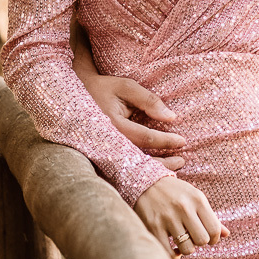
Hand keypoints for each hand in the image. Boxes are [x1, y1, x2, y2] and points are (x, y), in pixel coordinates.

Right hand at [72, 67, 187, 170]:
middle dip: (163, 164)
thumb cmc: (103, 88)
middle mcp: (107, 143)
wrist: (75, 93)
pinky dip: (138, 171)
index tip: (182, 141)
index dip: (166, 140)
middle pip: (139, 161)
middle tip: (181, 162)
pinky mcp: (99, 157)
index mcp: (113, 126)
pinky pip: (121, 168)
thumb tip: (172, 117)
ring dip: (152, 171)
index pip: (146, 138)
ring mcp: (101, 153)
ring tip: (173, 170)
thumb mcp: (126, 87)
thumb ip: (148, 100)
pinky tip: (152, 172)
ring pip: (130, 169)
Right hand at [134, 177, 229, 258]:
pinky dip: (174, 255)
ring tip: (182, 240)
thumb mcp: (195, 198)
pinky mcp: (153, 226)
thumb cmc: (175, 192)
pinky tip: (174, 248)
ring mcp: (168, 217)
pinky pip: (169, 252)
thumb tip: (227, 234)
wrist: (145, 181)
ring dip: (186, 248)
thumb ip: (211, 216)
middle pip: (202, 241)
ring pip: (187, 248)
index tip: (207, 237)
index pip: (214, 229)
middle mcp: (183, 207)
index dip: (214, 238)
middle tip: (193, 237)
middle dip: (199, 243)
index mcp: (197, 199)